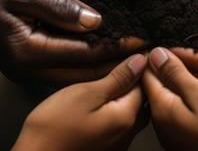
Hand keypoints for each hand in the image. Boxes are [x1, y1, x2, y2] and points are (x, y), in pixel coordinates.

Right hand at [0, 0, 145, 84]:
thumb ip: (60, 6)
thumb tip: (97, 22)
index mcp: (26, 52)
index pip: (84, 55)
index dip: (117, 47)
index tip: (145, 38)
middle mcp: (26, 68)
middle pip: (82, 74)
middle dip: (116, 64)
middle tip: (147, 50)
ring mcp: (24, 68)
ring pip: (74, 74)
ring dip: (103, 63)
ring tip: (133, 49)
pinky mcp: (25, 60)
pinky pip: (63, 65)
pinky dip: (86, 58)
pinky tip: (104, 43)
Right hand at [12, 54, 148, 150]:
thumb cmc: (54, 129)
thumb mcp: (85, 93)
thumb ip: (117, 78)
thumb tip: (139, 62)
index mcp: (126, 116)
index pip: (143, 84)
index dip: (135, 66)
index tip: (125, 55)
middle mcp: (126, 134)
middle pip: (139, 99)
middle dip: (130, 82)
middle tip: (111, 68)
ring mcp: (117, 145)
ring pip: (129, 112)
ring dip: (121, 97)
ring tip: (101, 85)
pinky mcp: (105, 150)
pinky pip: (117, 125)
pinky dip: (112, 112)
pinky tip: (96, 106)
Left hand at [142, 47, 197, 150]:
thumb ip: (176, 73)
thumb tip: (157, 54)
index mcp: (161, 107)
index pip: (147, 72)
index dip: (157, 54)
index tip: (170, 44)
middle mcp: (160, 121)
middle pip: (154, 84)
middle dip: (165, 67)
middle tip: (184, 54)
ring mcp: (170, 131)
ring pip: (166, 96)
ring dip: (176, 82)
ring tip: (193, 72)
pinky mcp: (182, 137)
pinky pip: (176, 110)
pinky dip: (183, 98)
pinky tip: (197, 94)